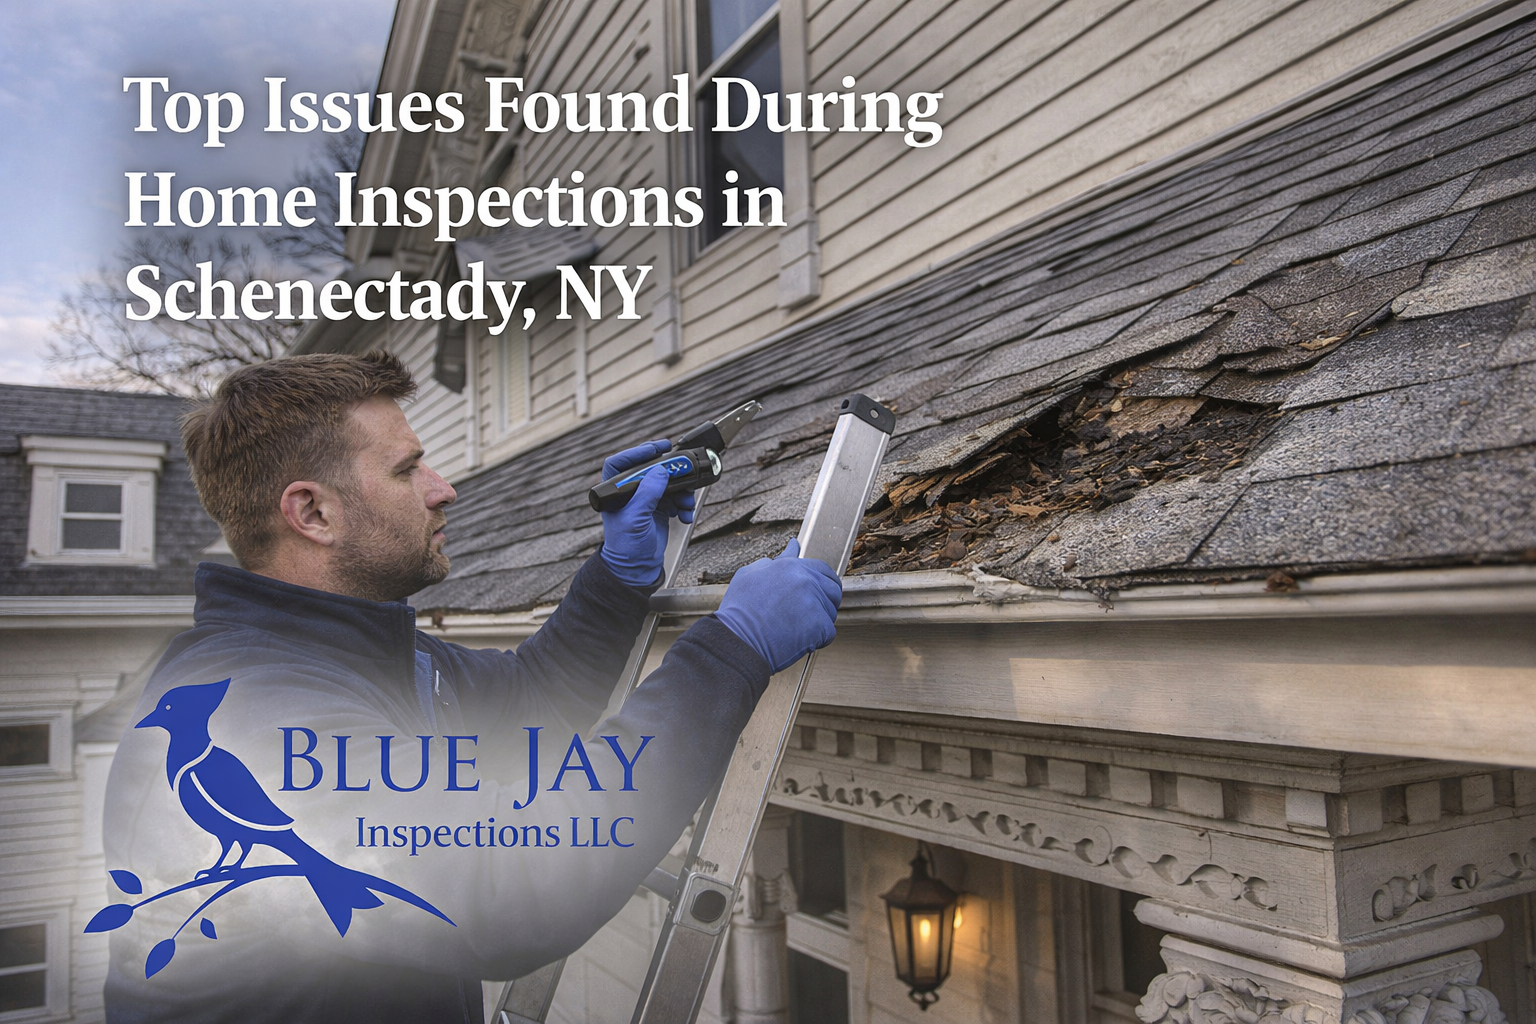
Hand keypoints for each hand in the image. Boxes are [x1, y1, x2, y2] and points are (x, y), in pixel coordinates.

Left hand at [599, 439, 696, 587]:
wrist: (637, 569)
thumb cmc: (626, 547)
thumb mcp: (636, 518)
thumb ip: (647, 494)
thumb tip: (660, 472)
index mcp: (616, 493)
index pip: (621, 464)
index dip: (637, 453)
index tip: (656, 449)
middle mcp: (630, 494)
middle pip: (649, 470)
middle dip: (668, 469)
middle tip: (681, 463)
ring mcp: (645, 501)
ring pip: (666, 483)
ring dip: (680, 491)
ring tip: (685, 502)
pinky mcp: (659, 509)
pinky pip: (675, 498)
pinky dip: (683, 504)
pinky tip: (684, 514)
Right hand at [713, 539, 840, 672]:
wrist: (737, 641)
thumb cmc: (738, 611)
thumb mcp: (749, 575)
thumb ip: (774, 561)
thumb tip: (792, 547)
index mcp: (791, 567)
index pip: (822, 569)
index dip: (822, 582)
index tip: (817, 593)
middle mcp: (806, 581)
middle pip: (833, 590)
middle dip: (825, 602)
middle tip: (808, 615)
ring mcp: (814, 602)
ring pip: (830, 612)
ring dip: (818, 622)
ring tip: (795, 629)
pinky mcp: (819, 625)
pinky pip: (829, 633)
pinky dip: (817, 640)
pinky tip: (798, 640)